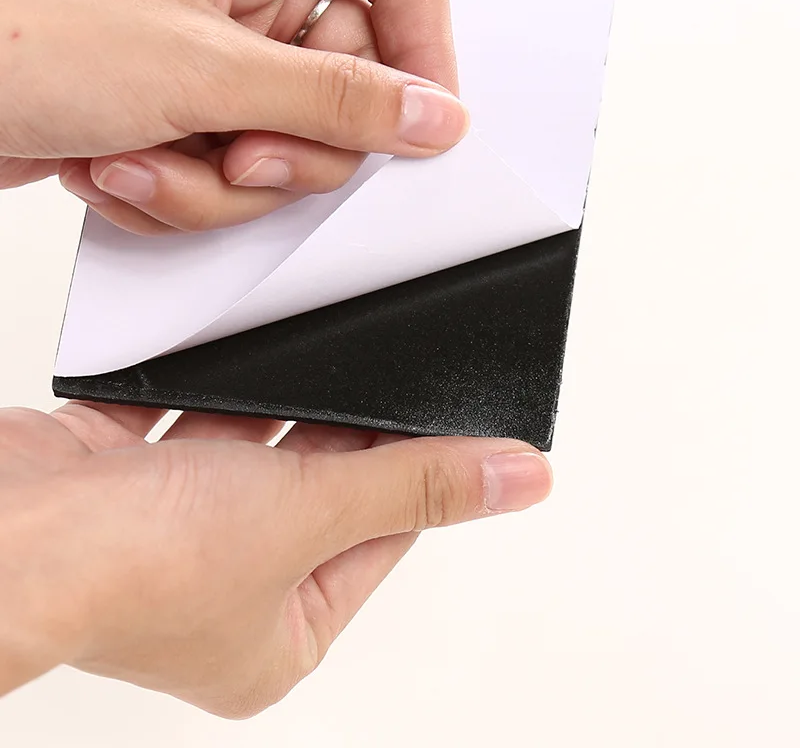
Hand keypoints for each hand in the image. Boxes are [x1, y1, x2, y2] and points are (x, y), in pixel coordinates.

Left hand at [0, 0, 465, 233]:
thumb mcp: (201, 70)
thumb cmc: (9, 24)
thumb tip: (430, 116)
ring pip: (284, 138)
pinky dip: (180, 185)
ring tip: (145, 156)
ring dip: (217, 180)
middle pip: (341, 80)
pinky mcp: (182, 97)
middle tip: (242, 158)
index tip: (419, 124)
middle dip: (288, 147)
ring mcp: (210, 42)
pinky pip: (230, 163)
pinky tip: (119, 161)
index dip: (420, 53)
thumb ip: (337, 101)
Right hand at [0, 404, 550, 716]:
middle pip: (310, 492)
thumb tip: (518, 480)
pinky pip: (182, 426)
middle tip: (382, 376)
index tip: (443, 423)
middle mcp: (222, 592)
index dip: (410, 476)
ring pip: (247, 452)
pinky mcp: (119, 482)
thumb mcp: (307, 514)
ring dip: (275, 408)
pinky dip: (206, 394)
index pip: (375, 539)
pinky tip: (232, 356)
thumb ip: (414, 485)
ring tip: (318, 355)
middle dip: (341, 433)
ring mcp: (166, 535)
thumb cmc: (128, 568)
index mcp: (276, 634)